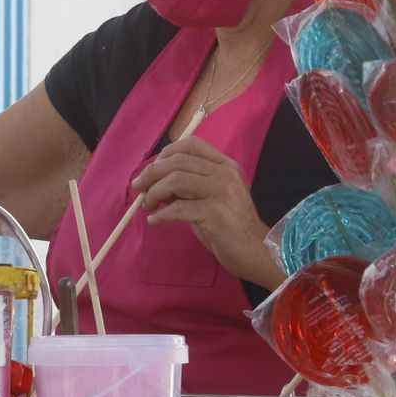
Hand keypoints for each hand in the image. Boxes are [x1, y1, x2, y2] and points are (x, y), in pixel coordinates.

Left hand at [131, 136, 283, 289]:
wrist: (257, 251)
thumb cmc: (231, 226)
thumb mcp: (212, 197)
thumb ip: (190, 185)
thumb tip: (155, 182)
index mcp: (225, 165)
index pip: (191, 145)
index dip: (166, 154)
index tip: (152, 169)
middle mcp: (224, 174)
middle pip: (178, 162)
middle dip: (151, 173)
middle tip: (138, 188)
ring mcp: (221, 193)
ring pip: (176, 181)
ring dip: (154, 193)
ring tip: (147, 205)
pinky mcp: (215, 214)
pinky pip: (178, 209)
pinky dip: (160, 214)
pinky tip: (155, 220)